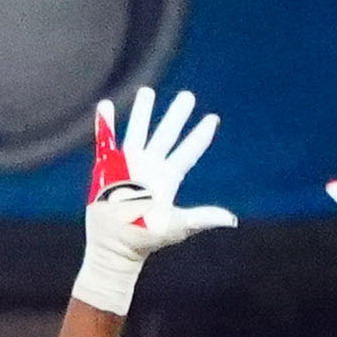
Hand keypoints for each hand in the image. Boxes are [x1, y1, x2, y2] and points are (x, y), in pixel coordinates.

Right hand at [72, 87, 238, 316]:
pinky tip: (106, 105)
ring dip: (143, 112)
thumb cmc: (146, 238)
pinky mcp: (107, 169)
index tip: (212, 119)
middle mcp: (150, 167)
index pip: (188, 152)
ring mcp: (129, 166)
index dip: (200, 136)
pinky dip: (106, 124)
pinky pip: (106, 141)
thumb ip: (202, 218)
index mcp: (168, 178)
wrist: (115, 245)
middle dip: (176, 115)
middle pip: (166, 135)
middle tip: (187, 95)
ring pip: (139, 132)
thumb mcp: (177, 227)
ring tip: (147, 90)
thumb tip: (230, 219)